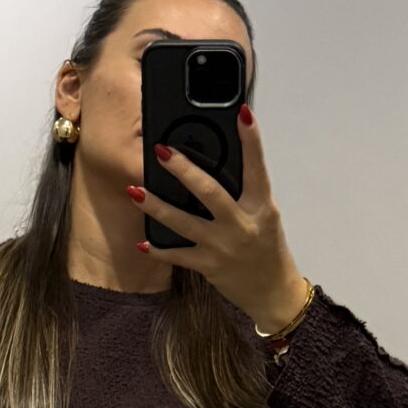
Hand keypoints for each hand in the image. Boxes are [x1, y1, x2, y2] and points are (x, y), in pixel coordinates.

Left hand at [128, 105, 307, 333]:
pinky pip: (178, 255)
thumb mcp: (265, 216)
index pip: (257, 168)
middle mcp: (242, 225)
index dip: (252, 141)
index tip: (243, 114)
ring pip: (184, 222)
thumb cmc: (268, 249)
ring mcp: (222, 246)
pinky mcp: (209, 266)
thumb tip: (216, 164)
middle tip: (162, 151)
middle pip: (210, 192)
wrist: (272, 292)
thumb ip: (245, 193)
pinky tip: (143, 242)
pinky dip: (159, 249)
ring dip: (156, 206)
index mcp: (261, 207)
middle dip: (184, 170)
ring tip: (135, 190)